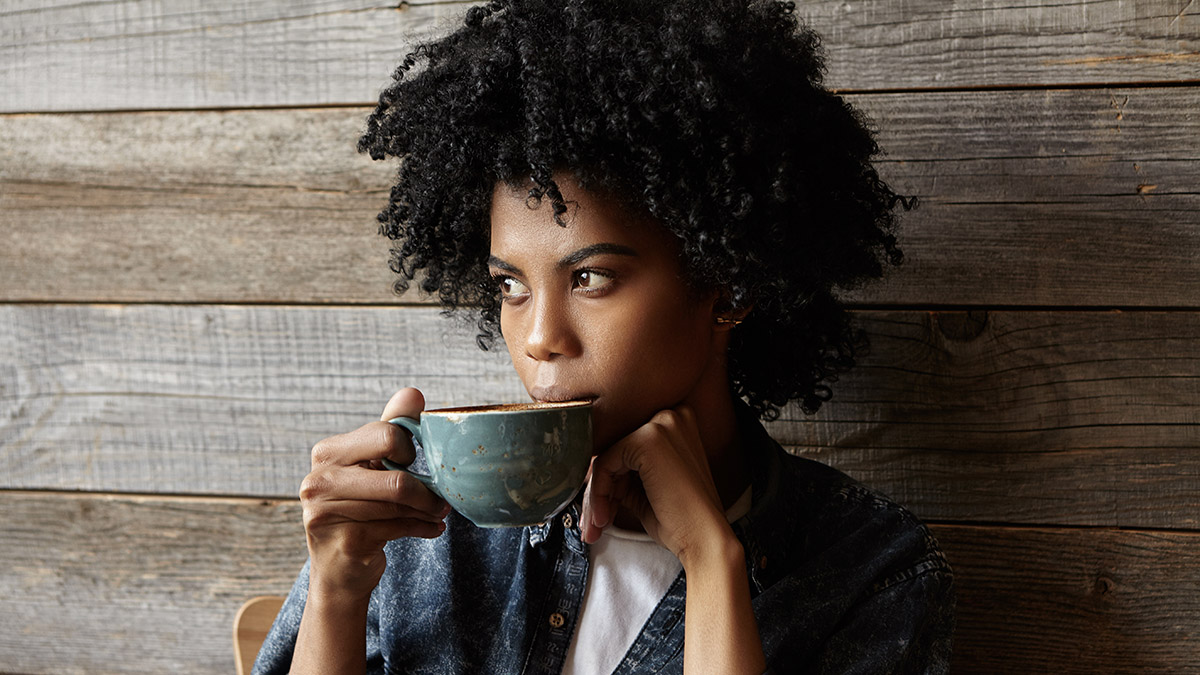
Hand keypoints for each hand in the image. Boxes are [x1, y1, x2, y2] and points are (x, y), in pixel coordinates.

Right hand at [299, 387, 450, 601]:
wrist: (339, 570)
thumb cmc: (358, 510)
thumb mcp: (371, 467)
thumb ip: (390, 428)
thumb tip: (413, 393)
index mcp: (328, 452)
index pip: (385, 435)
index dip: (410, 448)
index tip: (416, 462)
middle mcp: (319, 480)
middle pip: (395, 477)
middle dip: (427, 489)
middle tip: (442, 497)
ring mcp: (326, 513)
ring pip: (399, 505)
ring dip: (429, 511)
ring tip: (440, 513)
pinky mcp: (343, 541)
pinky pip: (397, 528)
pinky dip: (423, 528)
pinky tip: (432, 529)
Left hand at [580, 406, 731, 566]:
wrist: (705, 540)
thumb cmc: (680, 520)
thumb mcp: (647, 486)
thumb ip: (623, 471)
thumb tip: (589, 471)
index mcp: (676, 423)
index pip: (627, 445)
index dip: (612, 479)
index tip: (604, 508)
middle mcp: (671, 415)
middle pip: (615, 449)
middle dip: (601, 488)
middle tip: (596, 521)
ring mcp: (661, 424)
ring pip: (607, 457)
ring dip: (596, 495)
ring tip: (598, 525)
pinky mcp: (648, 440)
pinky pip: (606, 463)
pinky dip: (599, 492)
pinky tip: (606, 516)